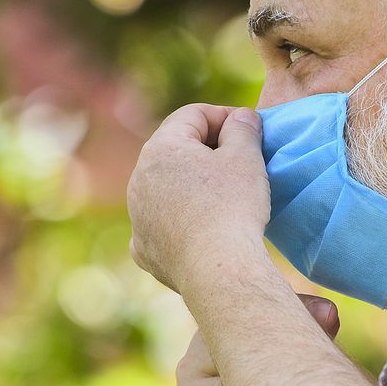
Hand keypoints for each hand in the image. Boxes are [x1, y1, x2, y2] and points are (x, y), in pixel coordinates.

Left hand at [128, 104, 270, 293]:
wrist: (217, 271)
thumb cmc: (233, 207)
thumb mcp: (246, 157)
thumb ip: (243, 129)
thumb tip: (241, 117)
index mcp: (160, 148)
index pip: (193, 115)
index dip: (225, 116)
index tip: (249, 130)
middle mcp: (139, 179)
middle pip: (176, 149)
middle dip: (207, 149)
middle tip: (241, 160)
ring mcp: (137, 216)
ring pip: (166, 188)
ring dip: (192, 185)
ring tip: (225, 197)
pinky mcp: (144, 248)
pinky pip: (160, 224)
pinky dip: (179, 220)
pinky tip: (200, 228)